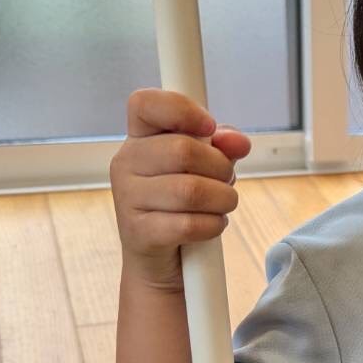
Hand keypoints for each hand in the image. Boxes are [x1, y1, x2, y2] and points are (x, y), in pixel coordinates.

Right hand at [110, 89, 250, 289]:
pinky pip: (189, 224)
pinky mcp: (137, 232)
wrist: (163, 260)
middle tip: (226, 181)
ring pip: (190, 190)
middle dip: (220, 168)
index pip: (144, 103)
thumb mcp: (207, 167)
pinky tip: (211, 225)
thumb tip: (237, 142)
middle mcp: (125, 163)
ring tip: (223, 204)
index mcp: (139, 138)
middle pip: (183, 150)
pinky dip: (213, 226)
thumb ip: (222, 146)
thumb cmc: (184, 203)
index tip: (208, 126)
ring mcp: (127, 198)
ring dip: (222, 199)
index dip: (181, 108)